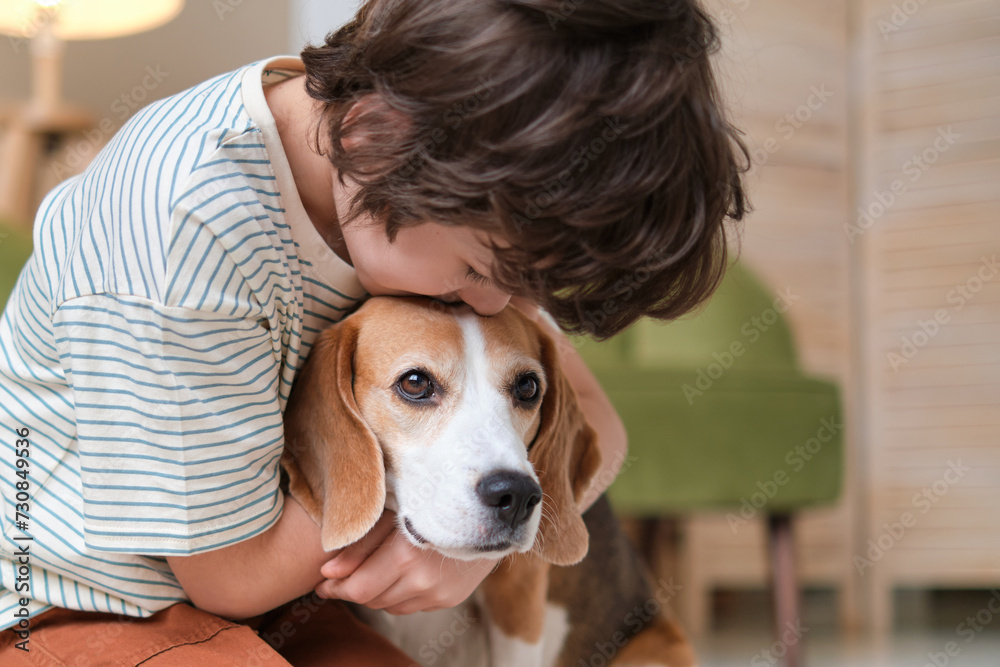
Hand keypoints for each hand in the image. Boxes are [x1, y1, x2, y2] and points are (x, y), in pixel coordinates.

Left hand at [315, 509, 498, 614]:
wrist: (490, 511)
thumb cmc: (433, 500)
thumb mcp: (392, 512)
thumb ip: (360, 543)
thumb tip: (329, 571)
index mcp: (406, 554)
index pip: (359, 587)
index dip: (335, 588)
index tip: (322, 581)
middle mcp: (423, 579)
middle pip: (372, 599)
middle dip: (351, 590)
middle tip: (336, 579)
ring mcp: (438, 593)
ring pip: (389, 606)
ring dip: (374, 593)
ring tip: (368, 571)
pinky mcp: (449, 599)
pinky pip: (410, 605)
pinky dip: (398, 594)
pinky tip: (397, 575)